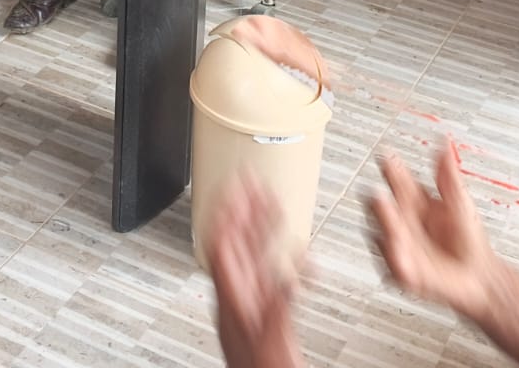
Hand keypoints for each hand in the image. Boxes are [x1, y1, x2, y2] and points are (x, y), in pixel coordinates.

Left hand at [207, 176, 307, 367]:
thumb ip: (279, 306)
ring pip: (251, 254)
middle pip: (235, 242)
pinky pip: (270, 274)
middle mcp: (238, 297)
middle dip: (243, 208)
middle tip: (252, 180)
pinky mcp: (266, 312)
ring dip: (260, 226)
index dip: (224, 210)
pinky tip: (298, 250)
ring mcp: (251, 304)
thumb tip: (290, 275)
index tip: (231, 183)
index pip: (219, 243)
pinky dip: (283, 257)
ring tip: (272, 200)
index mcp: (232, 299)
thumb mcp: (271, 339)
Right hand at [370, 144, 518, 367]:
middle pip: (381, 205)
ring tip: (387, 212)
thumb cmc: (470, 241)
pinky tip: (398, 247)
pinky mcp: (403, 270)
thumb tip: (444, 143)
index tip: (387, 157)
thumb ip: (448, 176)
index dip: (391, 169)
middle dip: (378, 200)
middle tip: (381, 191)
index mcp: (415, 201)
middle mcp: (403, 221)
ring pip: (381, 231)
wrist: (481, 277)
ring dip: (383, 224)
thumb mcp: (461, 202)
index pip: (397, 181)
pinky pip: (392, 263)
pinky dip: (393, 255)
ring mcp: (400, 245)